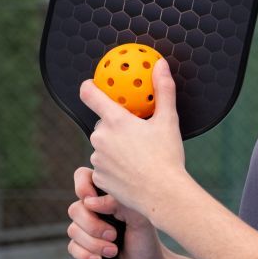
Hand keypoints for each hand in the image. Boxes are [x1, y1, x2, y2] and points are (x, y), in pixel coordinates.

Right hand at [66, 166, 164, 258]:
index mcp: (109, 196)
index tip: (91, 199)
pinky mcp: (83, 247)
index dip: (82, 184)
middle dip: (92, 225)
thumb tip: (90, 201)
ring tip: (113, 251)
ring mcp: (88, 229)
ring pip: (72, 230)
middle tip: (114, 234)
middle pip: (75, 208)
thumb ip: (119, 203)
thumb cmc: (147, 240)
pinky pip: (71, 247)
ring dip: (93, 243)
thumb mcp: (140, 218)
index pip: (84, 177)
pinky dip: (85, 254)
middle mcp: (96, 210)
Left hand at [80, 57, 186, 215]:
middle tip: (137, 131)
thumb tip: (160, 65)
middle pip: (103, 124)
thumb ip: (163, 89)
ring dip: (116, 146)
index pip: (92, 96)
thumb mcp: (168, 119)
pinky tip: (133, 170)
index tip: (89, 84)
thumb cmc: (166, 156)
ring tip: (139, 154)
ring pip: (104, 145)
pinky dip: (115, 165)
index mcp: (116, 120)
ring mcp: (98, 159)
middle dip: (116, 125)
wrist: (162, 193)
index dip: (88, 87)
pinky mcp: (99, 177)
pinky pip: (104, 165)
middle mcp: (101, 138)